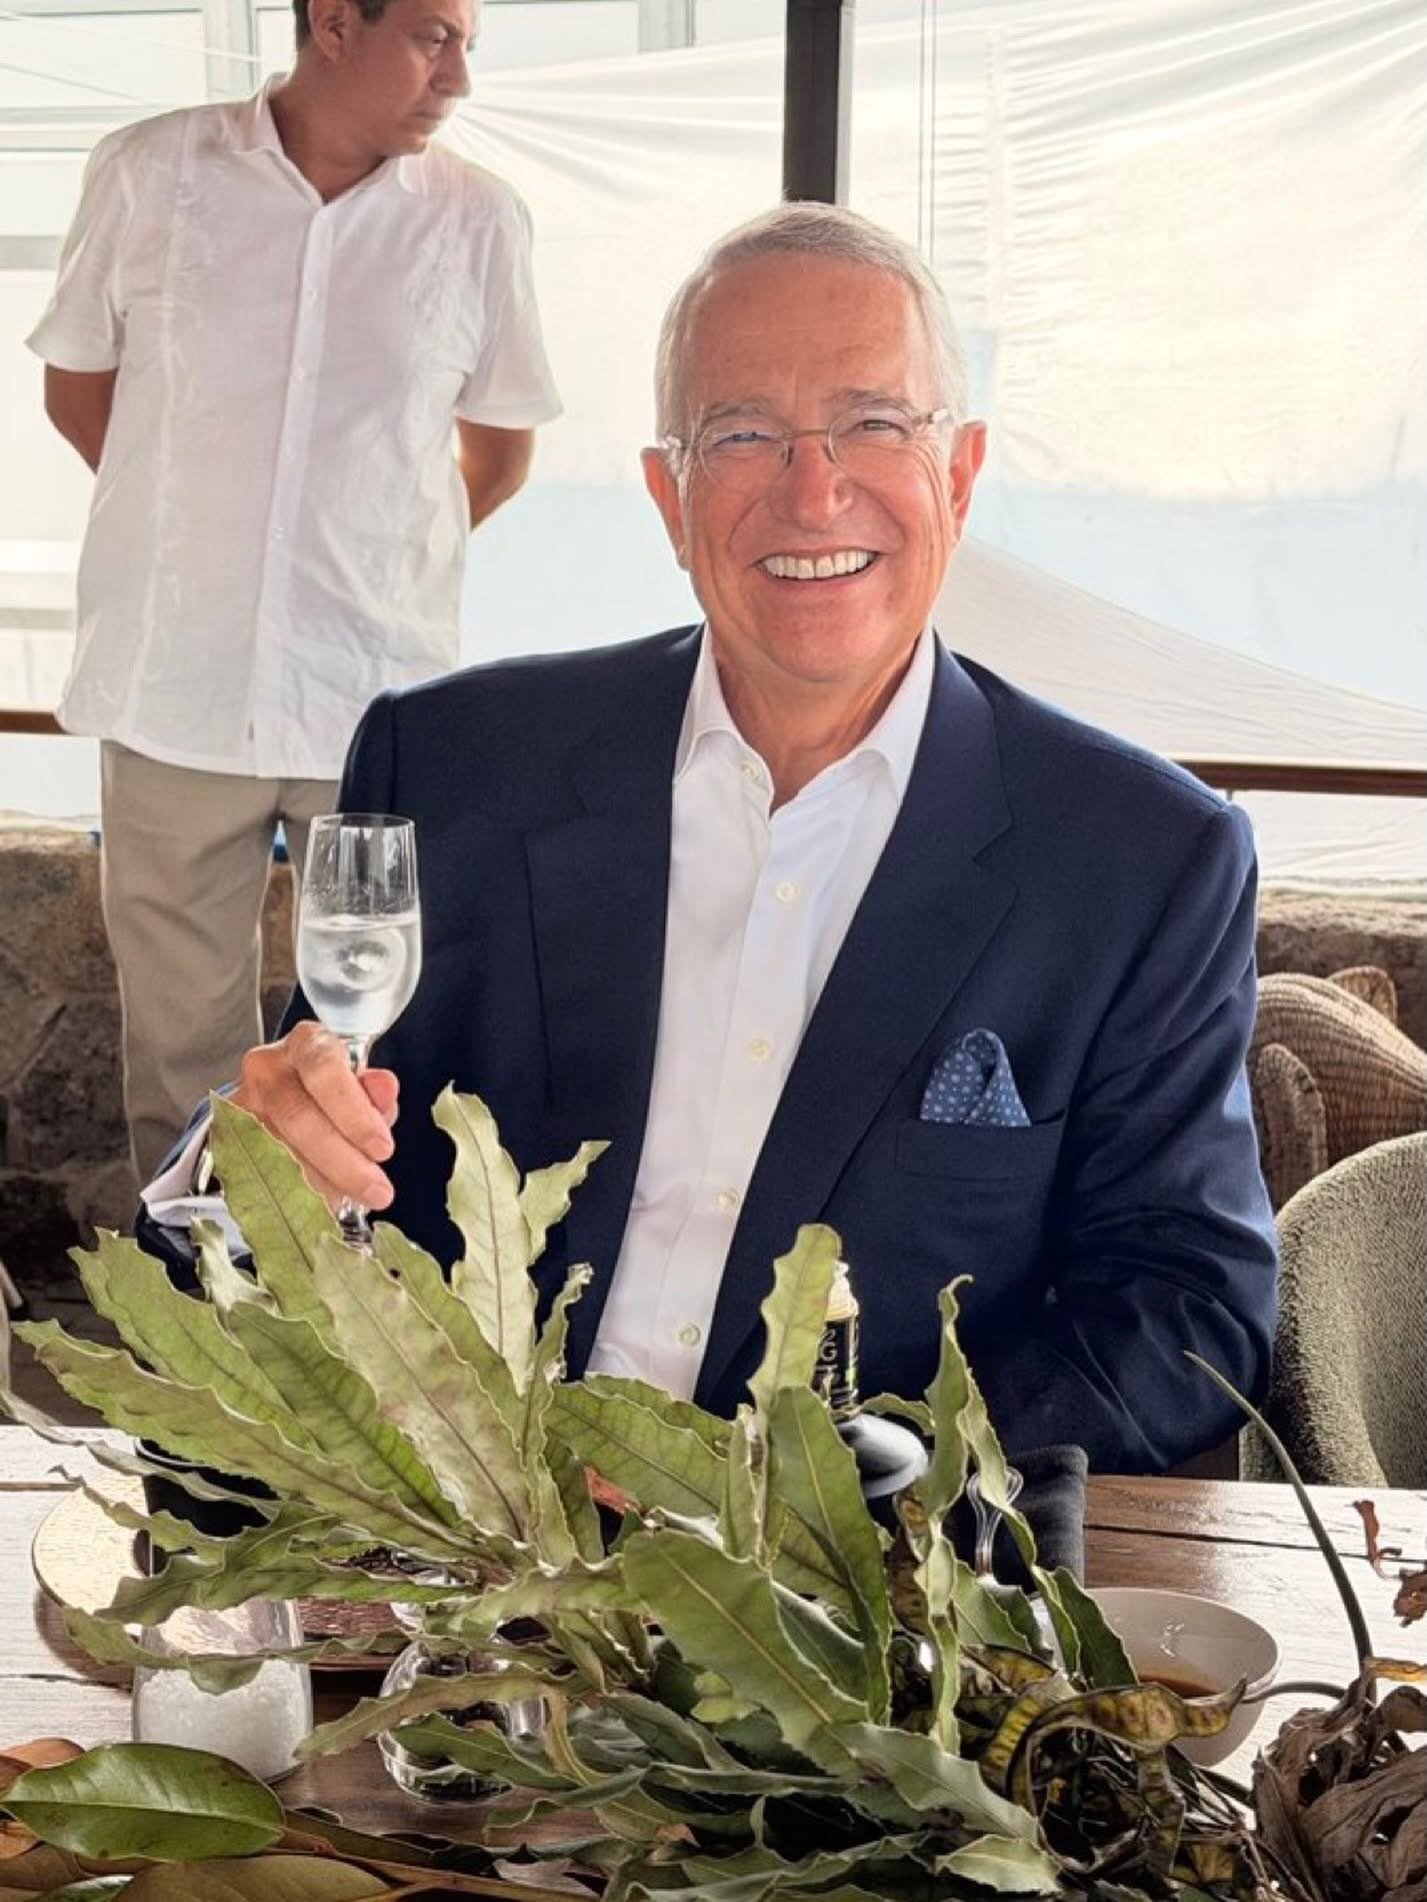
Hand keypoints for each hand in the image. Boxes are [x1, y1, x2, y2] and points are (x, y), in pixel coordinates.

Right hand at [231, 1021, 398, 1211]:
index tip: (382, 1147)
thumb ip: (375, 1092)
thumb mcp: (361, 1088)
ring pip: (277, 1151)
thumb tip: (384, 1088)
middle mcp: (267, 1068)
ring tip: (355, 1198)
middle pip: (297, 1116)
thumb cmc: (331, 1092)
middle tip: (376, 1189)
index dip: (354, 1112)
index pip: (324, 1070)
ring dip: (322, 1184)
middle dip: (343, 1160)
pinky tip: (323, 1203)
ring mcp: (242, 1104)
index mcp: (306, 1044)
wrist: (287, 1099)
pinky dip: (297, 1194)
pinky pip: (261, 1174)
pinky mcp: (228, 1139)